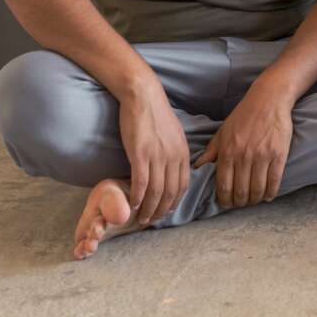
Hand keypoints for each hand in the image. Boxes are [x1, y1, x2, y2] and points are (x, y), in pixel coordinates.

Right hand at [119, 84, 190, 225]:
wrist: (143, 95)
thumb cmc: (155, 113)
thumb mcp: (174, 134)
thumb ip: (175, 152)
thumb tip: (172, 167)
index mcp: (184, 153)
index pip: (183, 186)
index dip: (174, 202)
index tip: (166, 211)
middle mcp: (174, 157)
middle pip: (170, 193)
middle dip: (161, 211)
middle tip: (151, 221)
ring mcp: (158, 156)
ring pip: (155, 192)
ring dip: (148, 209)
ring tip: (140, 219)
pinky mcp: (140, 154)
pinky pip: (140, 183)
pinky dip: (137, 198)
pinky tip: (132, 206)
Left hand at [194, 87, 293, 207]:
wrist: (268, 99)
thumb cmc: (244, 115)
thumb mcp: (223, 131)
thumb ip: (211, 152)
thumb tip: (198, 167)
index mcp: (227, 151)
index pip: (224, 186)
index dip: (225, 200)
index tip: (227, 203)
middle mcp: (243, 156)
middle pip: (241, 192)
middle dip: (240, 202)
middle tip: (241, 203)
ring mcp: (262, 156)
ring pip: (257, 190)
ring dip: (255, 199)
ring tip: (254, 199)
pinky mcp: (278, 154)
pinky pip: (274, 181)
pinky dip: (271, 193)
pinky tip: (268, 195)